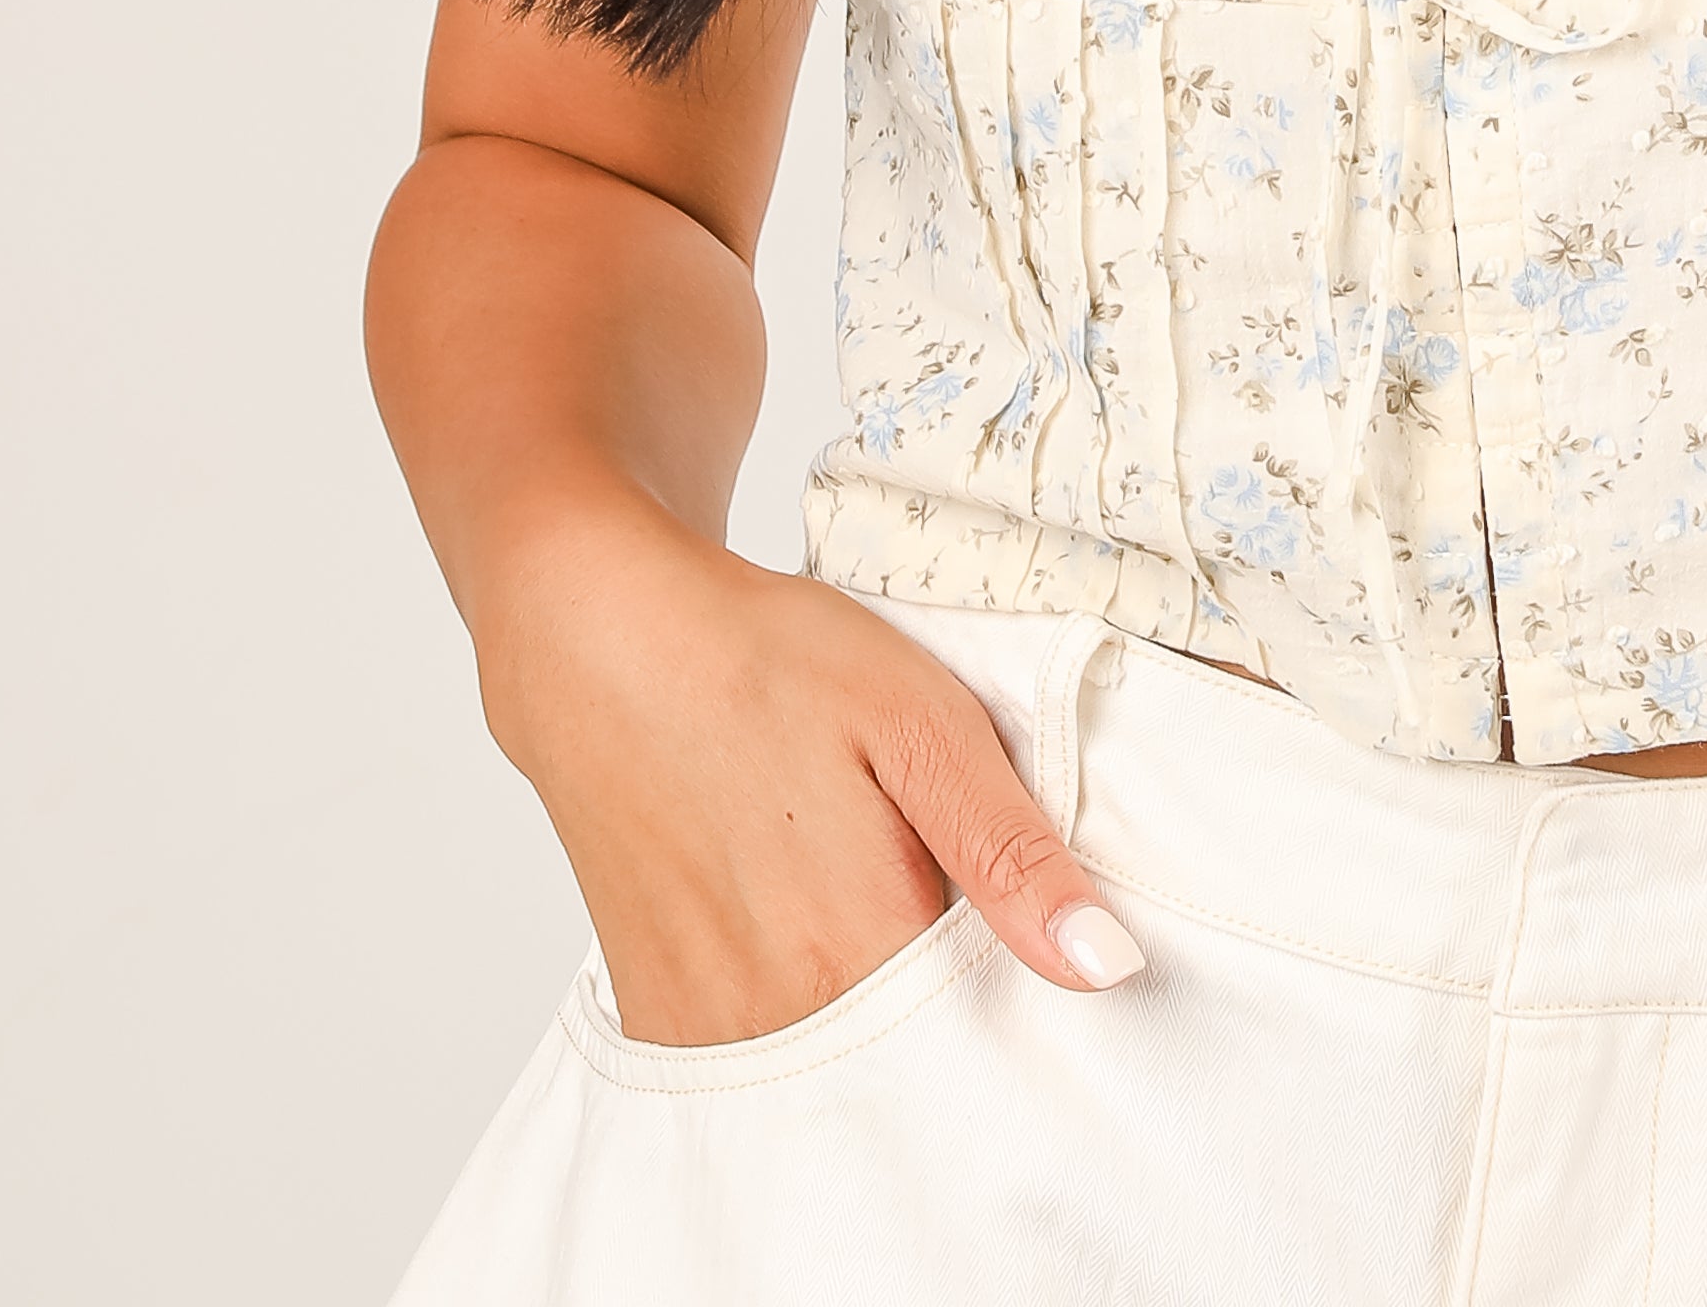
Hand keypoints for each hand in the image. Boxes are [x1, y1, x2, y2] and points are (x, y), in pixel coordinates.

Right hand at [475, 492, 1145, 1043]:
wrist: (599, 644)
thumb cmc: (765, 662)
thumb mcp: (919, 721)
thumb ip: (1010, 853)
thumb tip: (1107, 968)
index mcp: (865, 950)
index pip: (992, 1038)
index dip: (1026, 992)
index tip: (1032, 933)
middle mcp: (783, 1018)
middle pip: (914, 1061)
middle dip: (954, 1005)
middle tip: (933, 882)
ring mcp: (711, 1029)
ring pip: (839, 1062)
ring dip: (874, 1003)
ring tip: (861, 886)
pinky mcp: (660, 1017)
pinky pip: (762, 1055)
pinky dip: (798, 1008)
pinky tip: (798, 918)